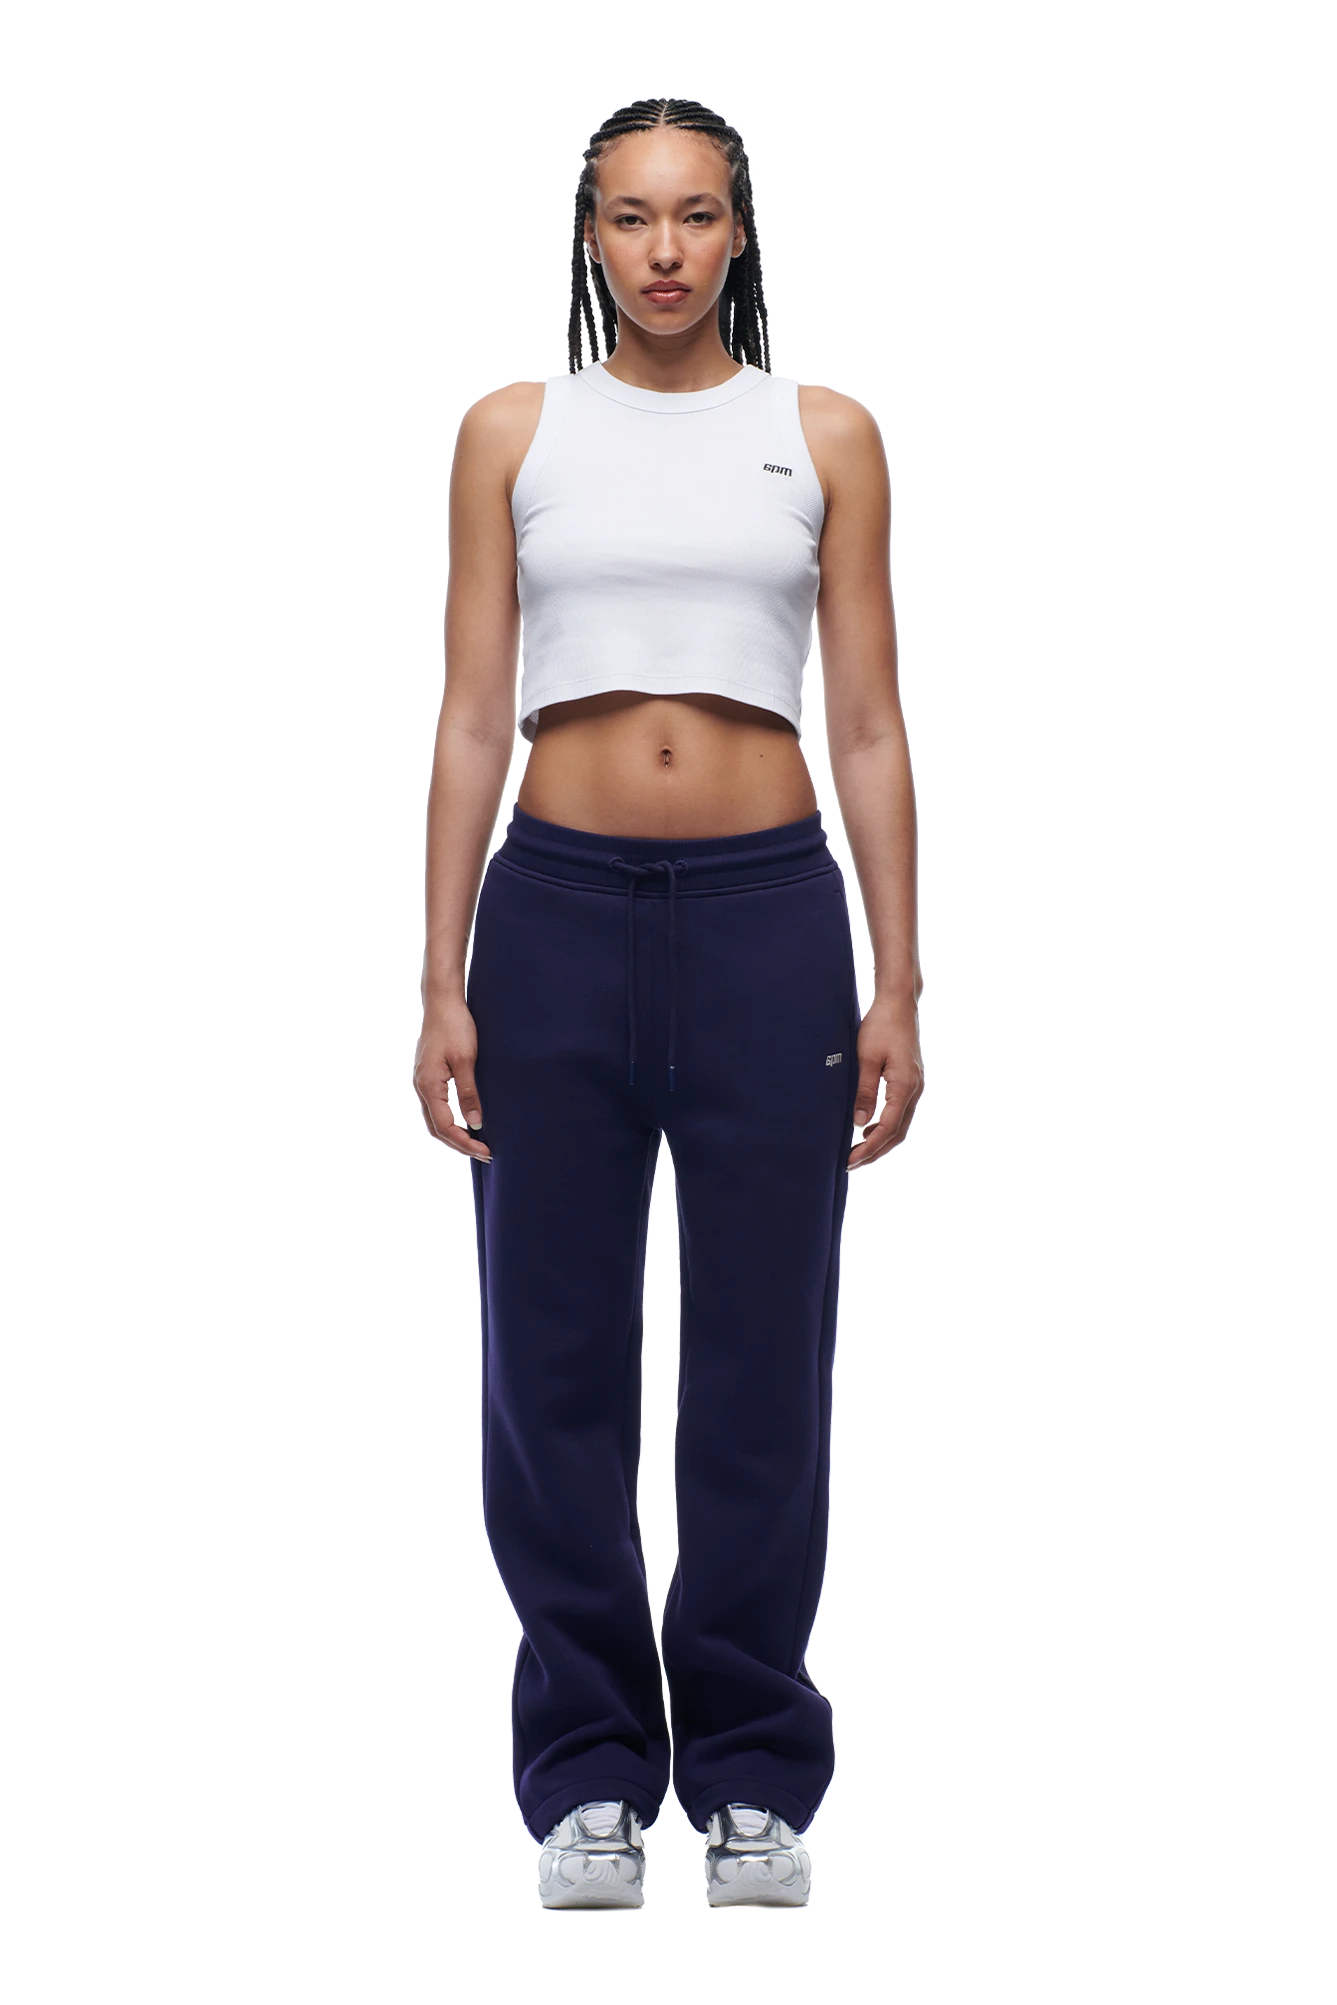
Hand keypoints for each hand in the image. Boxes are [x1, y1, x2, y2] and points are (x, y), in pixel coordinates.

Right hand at [414, 998, 492, 1164]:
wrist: (443, 1001)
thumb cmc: (455, 1026)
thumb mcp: (466, 1060)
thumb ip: (469, 1093)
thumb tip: (476, 1124)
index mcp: (429, 1086)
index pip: (445, 1127)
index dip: (465, 1143)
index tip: (486, 1150)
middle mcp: (421, 1087)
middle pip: (436, 1128)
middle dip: (460, 1144)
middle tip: (484, 1154)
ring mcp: (423, 1081)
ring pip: (434, 1119)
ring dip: (454, 1134)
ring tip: (475, 1144)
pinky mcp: (429, 1076)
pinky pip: (436, 1107)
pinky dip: (449, 1120)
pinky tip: (464, 1122)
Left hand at [847, 995, 923, 1168]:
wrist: (898, 1004)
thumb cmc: (880, 1026)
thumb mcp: (867, 1058)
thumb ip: (864, 1092)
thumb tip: (858, 1123)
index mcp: (904, 1085)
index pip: (887, 1128)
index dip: (869, 1147)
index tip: (850, 1159)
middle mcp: (914, 1089)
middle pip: (897, 1132)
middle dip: (874, 1150)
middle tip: (850, 1163)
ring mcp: (915, 1086)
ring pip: (900, 1125)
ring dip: (880, 1140)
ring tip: (857, 1151)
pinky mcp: (910, 1081)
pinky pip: (900, 1112)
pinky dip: (885, 1126)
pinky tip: (868, 1129)